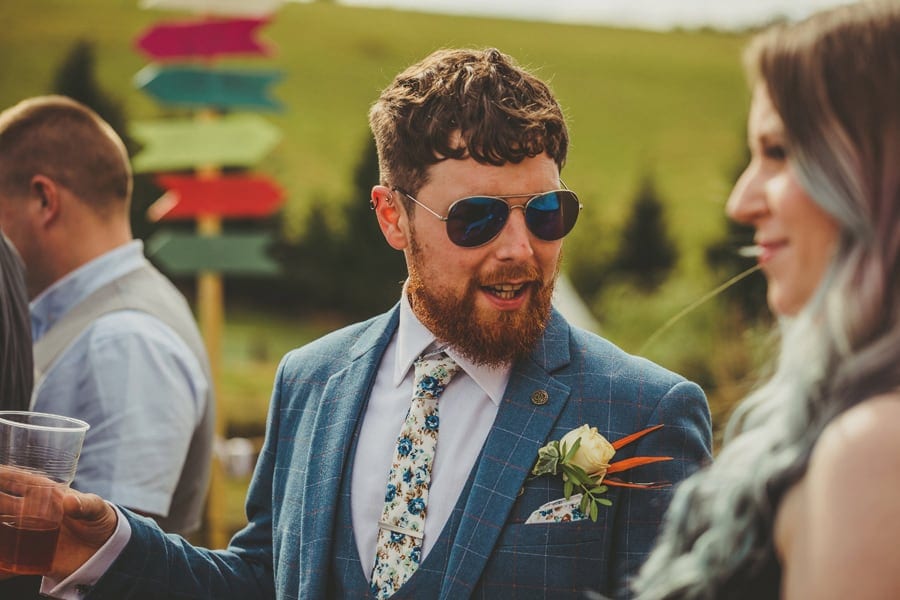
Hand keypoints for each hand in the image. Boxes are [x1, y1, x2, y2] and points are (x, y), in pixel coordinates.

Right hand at [0, 467, 116, 580]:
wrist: (105, 549)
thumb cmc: (99, 520)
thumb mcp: (97, 509)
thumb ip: (85, 505)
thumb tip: (69, 502)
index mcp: (46, 493)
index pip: (18, 480)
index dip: (3, 475)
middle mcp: (31, 511)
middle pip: (2, 503)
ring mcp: (29, 532)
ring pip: (2, 527)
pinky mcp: (31, 554)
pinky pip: (9, 558)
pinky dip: (2, 564)